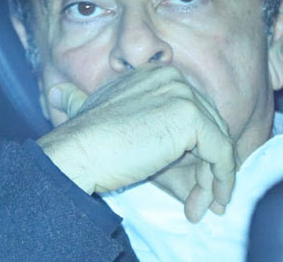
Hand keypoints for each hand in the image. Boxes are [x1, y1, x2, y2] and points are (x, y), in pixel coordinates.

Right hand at [36, 64, 236, 221]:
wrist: (78, 152)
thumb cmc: (87, 142)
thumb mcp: (99, 117)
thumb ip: (102, 111)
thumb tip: (62, 95)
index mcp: (156, 75)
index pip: (193, 112)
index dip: (196, 147)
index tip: (193, 177)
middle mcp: (173, 78)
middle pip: (207, 126)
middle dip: (207, 166)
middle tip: (202, 200)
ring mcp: (183, 95)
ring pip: (216, 141)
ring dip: (211, 179)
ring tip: (200, 208)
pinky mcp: (191, 118)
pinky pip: (221, 152)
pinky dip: (221, 178)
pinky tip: (213, 200)